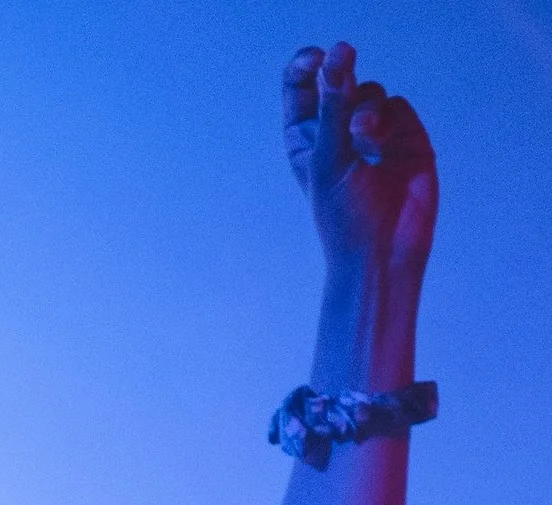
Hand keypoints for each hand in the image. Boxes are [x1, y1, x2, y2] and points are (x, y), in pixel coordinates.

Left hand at [282, 42, 436, 292]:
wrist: (384, 250)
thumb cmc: (343, 215)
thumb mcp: (329, 159)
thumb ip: (333, 107)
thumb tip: (338, 54)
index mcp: (305, 138)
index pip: (300, 86)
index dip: (306, 65)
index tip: (316, 57)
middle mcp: (336, 131)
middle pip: (339, 80)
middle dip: (343, 79)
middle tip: (342, 74)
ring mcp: (372, 132)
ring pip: (371, 91)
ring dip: (367, 110)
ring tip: (364, 140)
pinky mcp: (405, 135)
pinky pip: (399, 106)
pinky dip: (391, 122)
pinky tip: (384, 151)